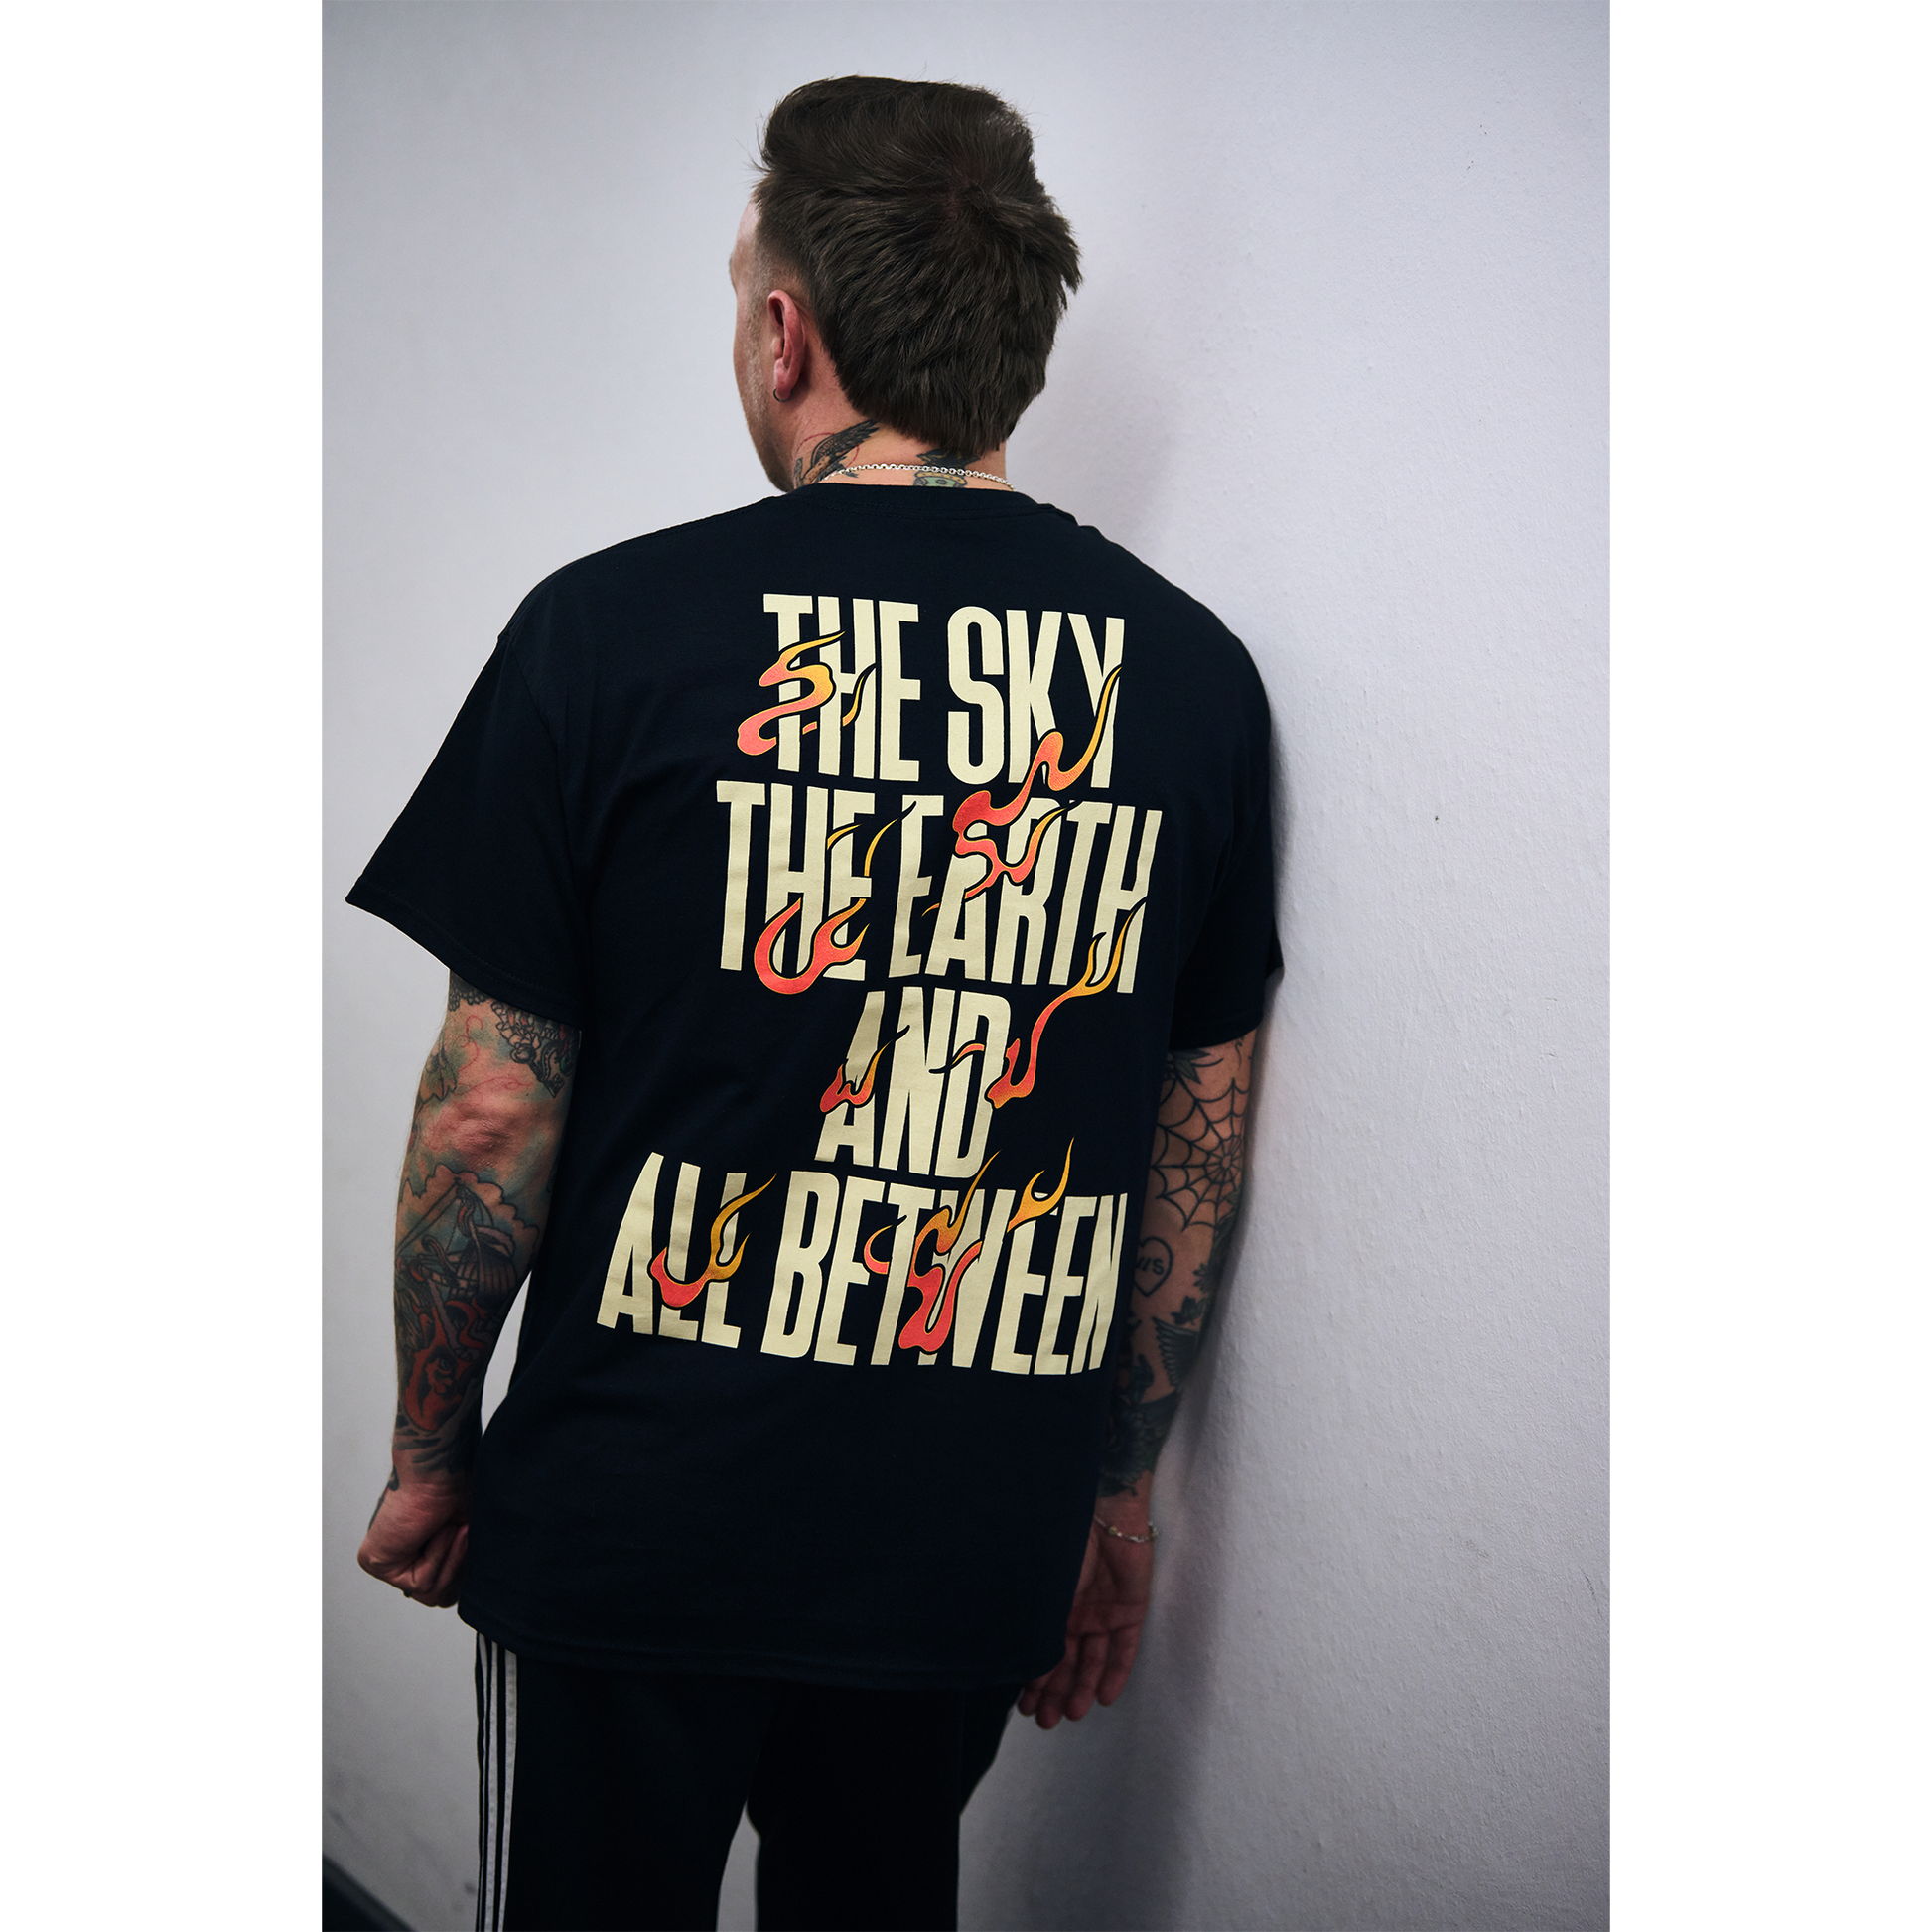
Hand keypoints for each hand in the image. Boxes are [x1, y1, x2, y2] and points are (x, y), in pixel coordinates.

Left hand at [358, 1470, 469, 1607]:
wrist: (443, 1467)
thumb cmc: (459, 1487)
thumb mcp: (469, 1535)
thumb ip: (463, 1564)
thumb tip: (467, 1593)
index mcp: (419, 1547)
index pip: (442, 1586)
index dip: (462, 1571)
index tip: (471, 1538)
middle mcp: (400, 1554)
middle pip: (439, 1596)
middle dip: (459, 1567)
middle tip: (465, 1530)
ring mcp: (386, 1559)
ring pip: (431, 1593)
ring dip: (450, 1559)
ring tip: (452, 1526)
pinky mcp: (375, 1561)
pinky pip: (419, 1583)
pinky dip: (437, 1556)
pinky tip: (436, 1529)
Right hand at [1018, 1520, 1152, 1727]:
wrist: (1106, 1517)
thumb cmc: (1067, 1546)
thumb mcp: (1047, 1589)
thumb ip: (1040, 1625)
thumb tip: (1023, 1661)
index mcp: (1053, 1605)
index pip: (1043, 1651)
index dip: (1034, 1680)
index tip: (1023, 1707)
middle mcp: (1076, 1613)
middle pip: (1066, 1662)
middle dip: (1055, 1693)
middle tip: (1045, 1722)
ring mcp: (1103, 1613)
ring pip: (1092, 1660)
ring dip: (1082, 1688)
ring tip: (1072, 1715)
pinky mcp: (1130, 1612)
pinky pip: (1124, 1650)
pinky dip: (1115, 1674)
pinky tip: (1105, 1698)